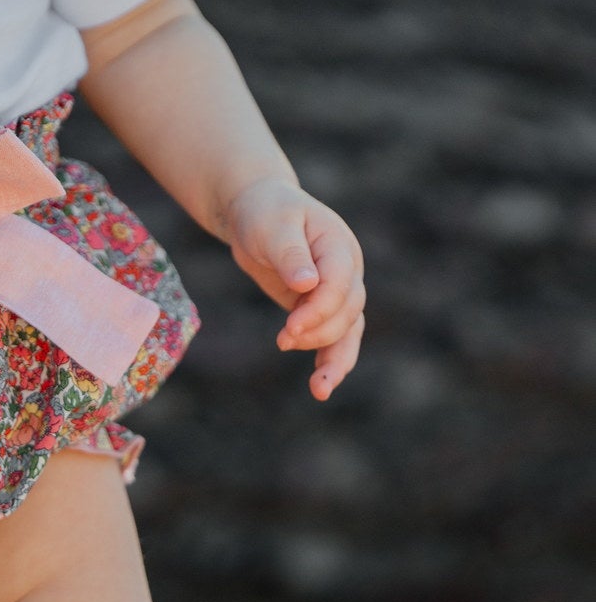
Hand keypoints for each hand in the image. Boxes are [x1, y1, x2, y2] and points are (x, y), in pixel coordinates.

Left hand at [221, 178, 364, 401]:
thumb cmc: (263, 212)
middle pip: (346, 311)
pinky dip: (330, 358)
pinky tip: (321, 384)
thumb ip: (289, 254)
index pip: (339, 285)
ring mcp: (337, 290)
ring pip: (347, 330)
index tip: (290, 327)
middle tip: (283, 340)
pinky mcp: (321, 305)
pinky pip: (335, 336)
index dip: (319, 310)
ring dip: (333, 357)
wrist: (254, 211)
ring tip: (319, 389)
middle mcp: (347, 270)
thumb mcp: (272, 225)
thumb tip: (307, 284)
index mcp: (339, 245)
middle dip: (318, 331)